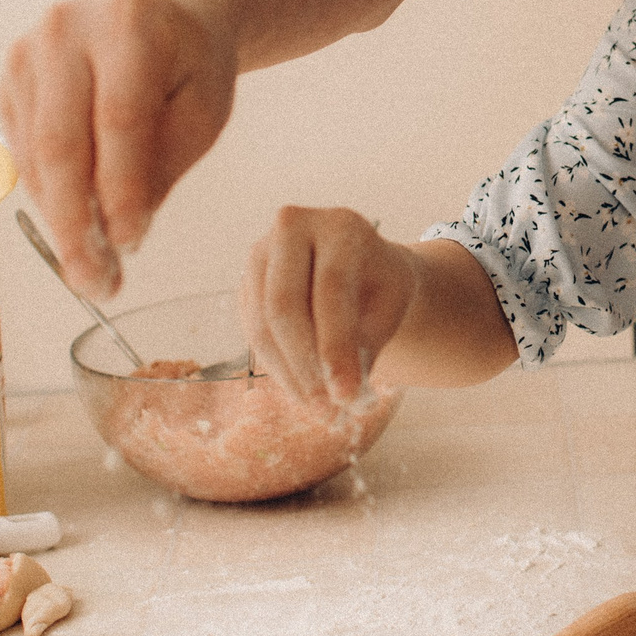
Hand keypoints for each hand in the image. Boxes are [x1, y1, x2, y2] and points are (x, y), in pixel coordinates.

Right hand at [0, 0, 237, 297]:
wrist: (160, 14)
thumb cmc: (189, 62)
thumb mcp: (203, 109)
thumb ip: (162, 165)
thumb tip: (118, 234)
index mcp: (129, 25)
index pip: (118, 120)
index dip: (121, 190)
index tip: (130, 245)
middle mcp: (65, 30)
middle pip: (60, 142)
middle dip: (75, 222)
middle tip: (93, 282)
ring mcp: (27, 52)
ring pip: (35, 155)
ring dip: (58, 220)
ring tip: (88, 271)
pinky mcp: (8, 78)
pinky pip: (21, 151)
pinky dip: (47, 197)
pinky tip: (74, 226)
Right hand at [240, 206, 415, 408]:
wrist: (360, 265)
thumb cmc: (380, 285)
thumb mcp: (389, 307)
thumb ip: (367, 345)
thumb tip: (347, 399)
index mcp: (339, 225)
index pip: (330, 289)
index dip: (336, 347)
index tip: (346, 395)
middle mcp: (292, 227)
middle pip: (285, 305)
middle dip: (305, 366)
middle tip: (327, 410)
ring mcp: (261, 252)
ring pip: (262, 323)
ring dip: (288, 375)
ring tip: (317, 409)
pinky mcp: (246, 280)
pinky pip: (252, 331)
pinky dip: (277, 368)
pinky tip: (300, 392)